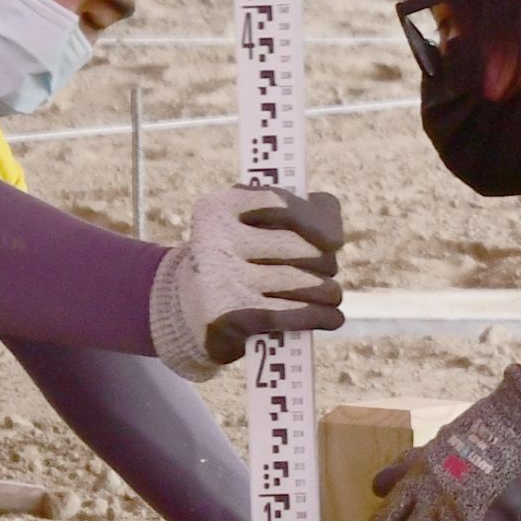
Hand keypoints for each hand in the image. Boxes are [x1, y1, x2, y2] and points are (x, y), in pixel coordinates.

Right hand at [146, 187, 345, 381]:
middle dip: (325, 262)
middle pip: (305, 247)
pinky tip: (331, 318)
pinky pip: (294, 313)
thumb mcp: (249, 224)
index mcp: (220, 207)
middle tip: (324, 270)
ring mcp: (222, 278)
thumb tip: (332, 236)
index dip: (317, 221)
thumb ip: (294, 211)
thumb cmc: (235, 260)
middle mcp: (216, 238)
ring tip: (331, 296)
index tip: (333, 241)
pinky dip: (321, 316)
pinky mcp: (231, 317)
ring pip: (307, 283)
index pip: (282, 203)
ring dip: (328, 293)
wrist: (187, 311)